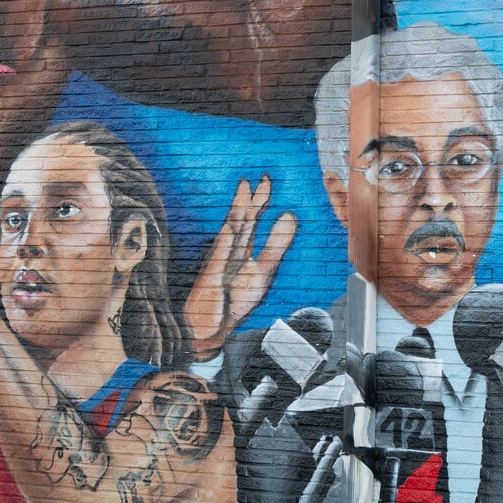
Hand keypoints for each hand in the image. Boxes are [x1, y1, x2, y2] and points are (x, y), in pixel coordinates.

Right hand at [184, 178, 295, 357]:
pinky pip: (220, 254)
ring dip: (238, 212)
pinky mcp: (212, 272)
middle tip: (258, 178)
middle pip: (241, 220)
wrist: (214, 324)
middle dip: (249, 199)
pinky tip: (231, 227)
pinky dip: (226, 240)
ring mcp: (220, 259)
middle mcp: (230, 248)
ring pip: (231, 232)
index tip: (267, 179)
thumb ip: (276, 244)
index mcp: (242, 247)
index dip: (259, 200)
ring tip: (244, 192)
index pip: (252, 219)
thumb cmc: (235, 297)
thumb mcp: (263, 269)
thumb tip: (289, 216)